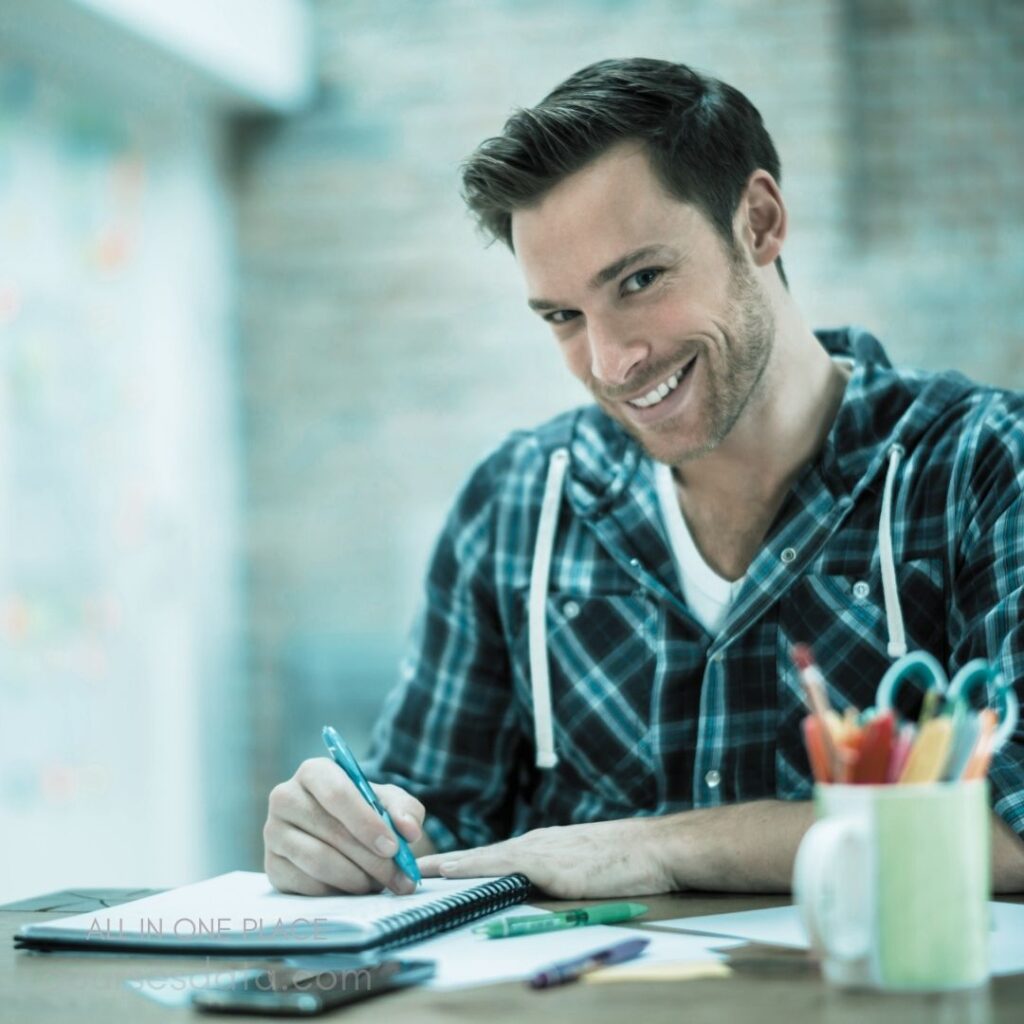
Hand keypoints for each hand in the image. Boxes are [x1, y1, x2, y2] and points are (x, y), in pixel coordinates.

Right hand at [264, 758, 424, 895]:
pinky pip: (307, 885)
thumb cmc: (365, 812)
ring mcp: (273, 833)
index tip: (393, 847)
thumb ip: (405, 810)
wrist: (340, 834)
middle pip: (331, 831)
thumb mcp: (389, 802)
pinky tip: (354, 887)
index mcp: (314, 772)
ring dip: (356, 878)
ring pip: (318, 861)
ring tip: (378, 883)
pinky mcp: (271, 866)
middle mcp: (285, 797)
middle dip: (371, 859)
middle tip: (398, 878)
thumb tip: (408, 831)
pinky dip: (338, 891)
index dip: (366, 822)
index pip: (337, 793)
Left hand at [417, 818, 674, 898]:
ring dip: (459, 864)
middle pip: (486, 853)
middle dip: (454, 861)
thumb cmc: (625, 858)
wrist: (653, 848)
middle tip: (422, 866)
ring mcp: (544, 853)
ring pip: (490, 856)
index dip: (468, 860)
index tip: (441, 866)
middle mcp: (538, 844)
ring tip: (430, 869)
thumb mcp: (583, 861)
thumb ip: (558, 870)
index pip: (497, 853)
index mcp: (544, 845)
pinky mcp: (552, 866)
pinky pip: (507, 867)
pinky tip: (462, 873)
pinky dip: (480, 868)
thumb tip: (540, 886)